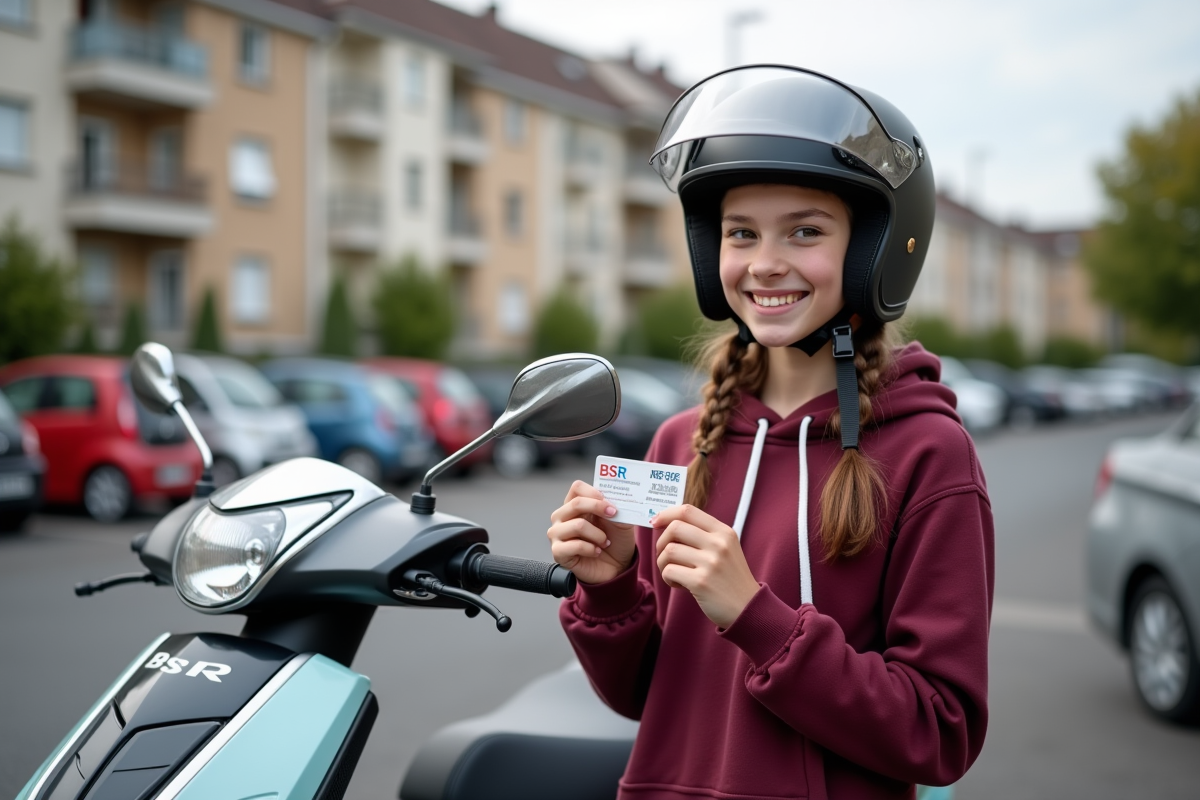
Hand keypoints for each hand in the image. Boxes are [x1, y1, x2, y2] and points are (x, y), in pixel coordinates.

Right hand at [547, 480, 636, 584]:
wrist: (616, 567)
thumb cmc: (615, 541)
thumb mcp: (622, 522)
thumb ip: (617, 509)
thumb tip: (613, 501)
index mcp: (576, 505)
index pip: (577, 488)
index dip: (594, 493)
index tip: (610, 503)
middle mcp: (562, 517)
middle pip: (575, 503)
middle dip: (598, 508)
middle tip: (614, 515)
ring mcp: (557, 534)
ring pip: (577, 525)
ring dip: (597, 534)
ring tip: (605, 542)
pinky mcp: (558, 552)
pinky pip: (574, 545)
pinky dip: (591, 549)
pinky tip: (596, 552)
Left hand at [652, 504, 760, 628]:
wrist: (749, 608)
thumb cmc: (731, 579)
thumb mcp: (726, 549)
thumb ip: (703, 536)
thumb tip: (668, 524)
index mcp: (723, 532)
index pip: (688, 511)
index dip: (666, 514)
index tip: (655, 522)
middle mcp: (718, 544)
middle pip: (675, 528)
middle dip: (662, 541)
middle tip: (665, 556)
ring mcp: (711, 562)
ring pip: (669, 551)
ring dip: (663, 563)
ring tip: (673, 573)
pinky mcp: (701, 582)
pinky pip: (669, 571)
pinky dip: (667, 578)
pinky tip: (678, 584)